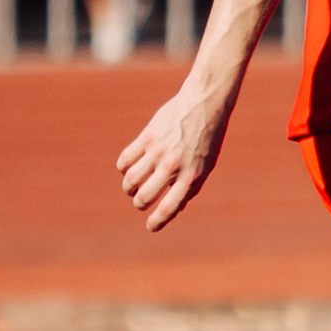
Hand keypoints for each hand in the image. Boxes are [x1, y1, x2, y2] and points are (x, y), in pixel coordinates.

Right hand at [116, 81, 230, 231]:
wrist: (204, 105)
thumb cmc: (207, 138)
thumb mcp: (206, 166)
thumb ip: (191, 187)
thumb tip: (175, 209)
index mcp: (191, 177)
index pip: (169, 208)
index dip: (157, 222)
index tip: (151, 226)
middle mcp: (173, 166)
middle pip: (144, 196)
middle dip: (139, 203)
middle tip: (140, 201)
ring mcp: (158, 151)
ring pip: (130, 180)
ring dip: (129, 188)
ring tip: (133, 187)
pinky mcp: (147, 137)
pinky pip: (125, 160)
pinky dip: (123, 168)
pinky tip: (129, 168)